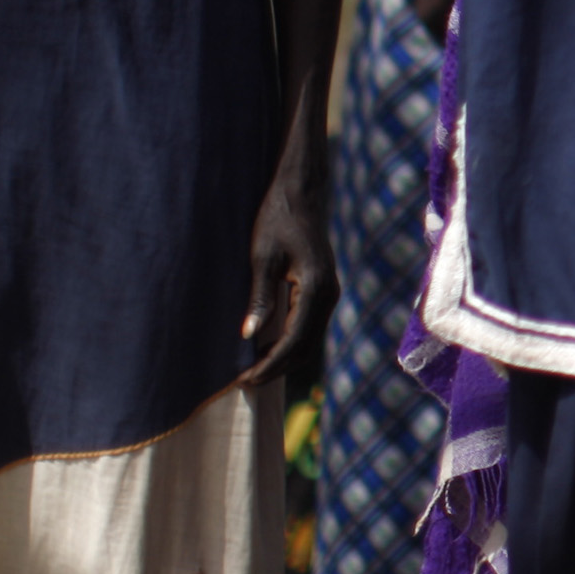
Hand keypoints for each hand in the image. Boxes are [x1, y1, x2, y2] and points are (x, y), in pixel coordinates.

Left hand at [238, 137, 340, 388]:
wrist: (302, 191)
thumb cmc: (278, 218)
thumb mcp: (262, 257)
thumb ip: (259, 298)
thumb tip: (250, 336)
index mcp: (314, 288)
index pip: (293, 341)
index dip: (269, 364)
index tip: (245, 380)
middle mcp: (328, 294)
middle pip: (305, 347)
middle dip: (276, 368)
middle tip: (246, 382)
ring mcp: (329, 292)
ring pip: (310, 339)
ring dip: (284, 357)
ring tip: (254, 369)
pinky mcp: (323, 288)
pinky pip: (310, 325)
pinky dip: (291, 341)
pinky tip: (268, 344)